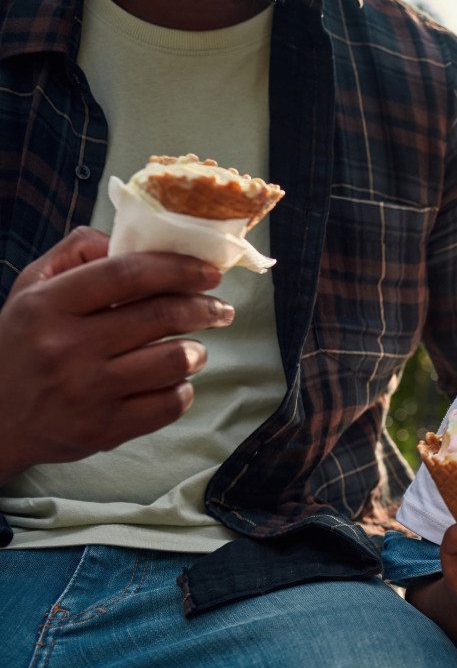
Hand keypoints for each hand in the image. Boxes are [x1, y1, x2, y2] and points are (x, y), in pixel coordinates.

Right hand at [0, 227, 233, 481]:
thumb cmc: (24, 343)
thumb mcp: (33, 288)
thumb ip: (80, 252)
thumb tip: (137, 237)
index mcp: (47, 305)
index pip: (127, 274)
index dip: (178, 269)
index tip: (210, 273)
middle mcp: (64, 348)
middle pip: (160, 316)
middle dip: (204, 308)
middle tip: (221, 309)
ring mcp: (85, 392)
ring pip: (175, 360)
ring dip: (198, 351)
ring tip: (195, 348)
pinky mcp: (102, 430)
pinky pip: (170, 403)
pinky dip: (183, 388)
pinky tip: (174, 381)